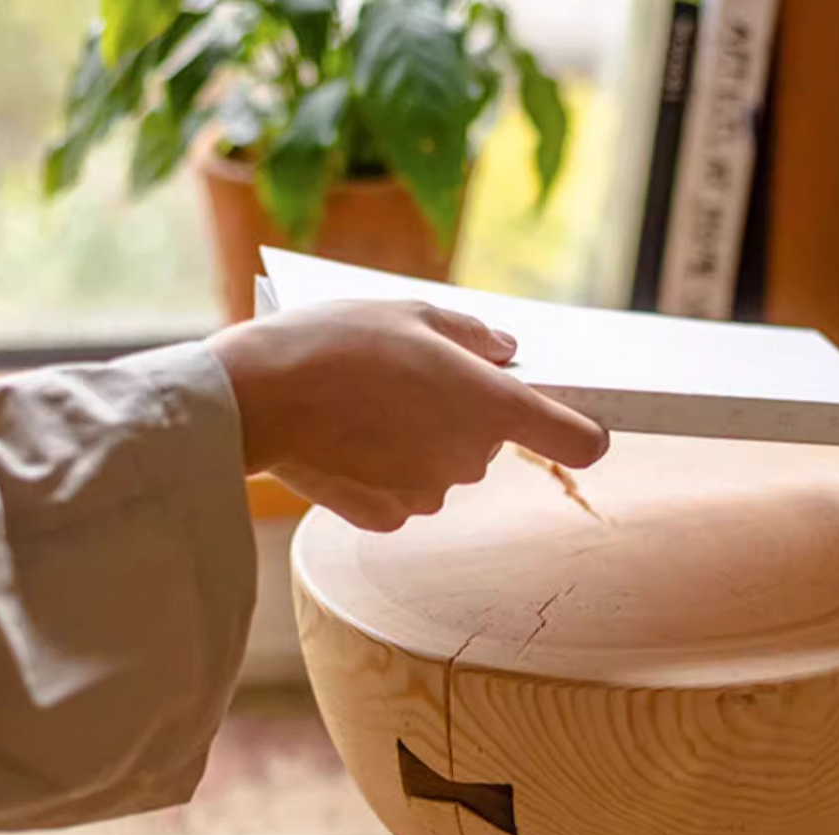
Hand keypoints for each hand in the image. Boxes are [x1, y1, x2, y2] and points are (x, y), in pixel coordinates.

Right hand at [209, 299, 609, 530]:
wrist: (255, 398)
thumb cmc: (334, 343)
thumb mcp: (412, 313)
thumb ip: (474, 336)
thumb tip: (507, 354)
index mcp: (488, 406)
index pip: (578, 439)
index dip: (582, 430)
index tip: (574, 421)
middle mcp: (470, 458)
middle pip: (489, 441)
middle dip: (461, 414)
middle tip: (409, 379)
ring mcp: (430, 493)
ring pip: (442, 465)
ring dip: (419, 441)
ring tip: (365, 404)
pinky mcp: (389, 516)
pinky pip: (403, 491)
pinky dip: (383, 469)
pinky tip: (346, 439)